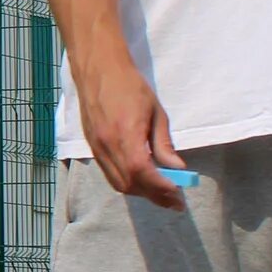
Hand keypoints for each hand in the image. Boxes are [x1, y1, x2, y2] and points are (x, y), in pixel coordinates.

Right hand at [74, 58, 187, 208]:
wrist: (98, 70)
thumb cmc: (130, 86)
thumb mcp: (156, 112)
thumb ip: (164, 143)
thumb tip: (177, 168)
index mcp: (125, 133)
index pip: (142, 171)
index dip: (161, 187)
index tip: (178, 195)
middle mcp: (107, 146)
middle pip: (130, 183)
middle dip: (154, 196)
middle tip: (175, 200)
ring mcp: (97, 148)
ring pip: (118, 183)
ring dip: (141, 192)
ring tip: (161, 193)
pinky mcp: (93, 148)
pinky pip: (110, 175)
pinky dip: (128, 183)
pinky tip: (142, 180)